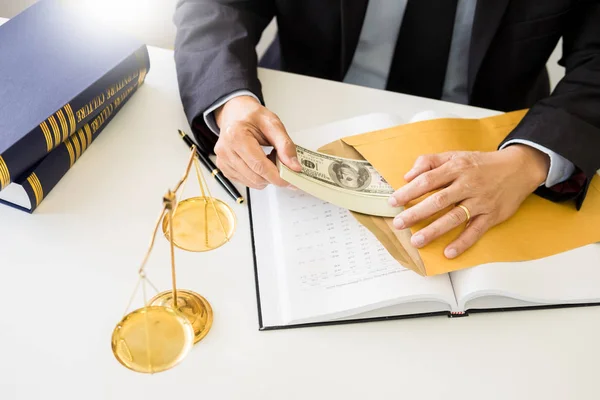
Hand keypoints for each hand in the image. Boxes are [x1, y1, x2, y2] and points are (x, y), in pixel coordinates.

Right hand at [213, 95, 301, 188]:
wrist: (234, 113)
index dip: (277, 177)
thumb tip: (294, 167)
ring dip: (266, 177)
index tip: (291, 180)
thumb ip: (285, 145)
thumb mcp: (273, 123)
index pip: (259, 166)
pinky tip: (259, 163)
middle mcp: (225, 150)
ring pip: (252, 183)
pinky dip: (257, 176)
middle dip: (273, 176)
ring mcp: (223, 161)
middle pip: (256, 177)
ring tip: (269, 159)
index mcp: (236, 136)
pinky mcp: (224, 169)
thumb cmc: (251, 116)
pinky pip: (246, 182)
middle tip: (282, 163)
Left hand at [388, 145, 550, 258]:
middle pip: (438, 200)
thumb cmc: (481, 163)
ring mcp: (480, 201)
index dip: (409, 191)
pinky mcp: (492, 215)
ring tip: (417, 241)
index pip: (427, 180)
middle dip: (416, 213)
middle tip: (399, 224)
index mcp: (456, 168)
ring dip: (434, 230)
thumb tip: (408, 176)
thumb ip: (430, 162)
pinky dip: (463, 242)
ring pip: (454, 217)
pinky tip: (449, 253)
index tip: (393, 201)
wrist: (519, 168)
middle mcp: (468, 184)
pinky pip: (475, 231)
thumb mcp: (456, 155)